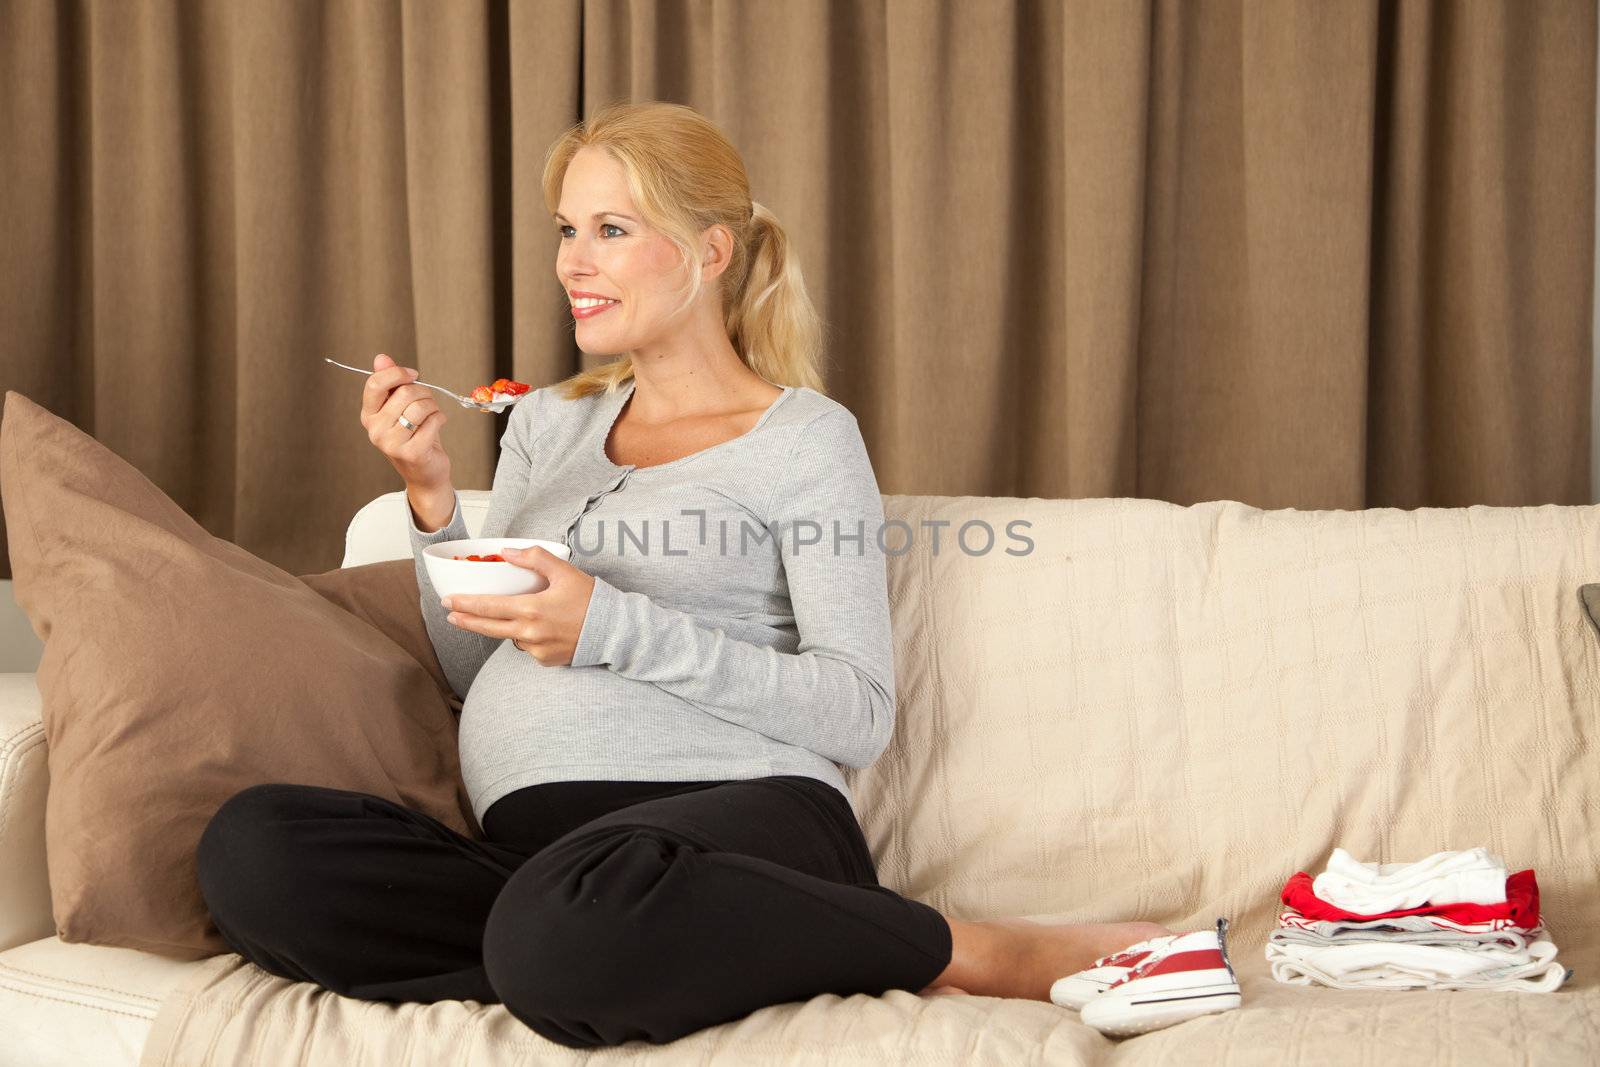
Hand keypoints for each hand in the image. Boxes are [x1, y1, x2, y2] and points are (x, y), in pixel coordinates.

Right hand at [361, 353, 450, 488]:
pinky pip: (433, 422)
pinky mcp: (411, 453)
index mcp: (369, 415)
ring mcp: (391, 443)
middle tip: (428, 402)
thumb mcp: (400, 407)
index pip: (375, 384)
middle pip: (404, 393)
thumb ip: (390, 382)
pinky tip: (437, 425)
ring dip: (433, 406)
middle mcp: (375, 430)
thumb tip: (381, 358)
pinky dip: (440, 419)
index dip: (397, 373)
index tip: (413, 374)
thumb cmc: (414, 435)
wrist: (425, 472)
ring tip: (432, 415)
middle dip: (424, 392)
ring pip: (420, 407)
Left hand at [440, 546, 595, 665]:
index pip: (488, 607)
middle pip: (488, 628)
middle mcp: (530, 633)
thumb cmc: (591, 599)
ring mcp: (537, 650)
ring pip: (510, 636)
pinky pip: (528, 647)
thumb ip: (534, 558)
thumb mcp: (564, 572)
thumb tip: (506, 552)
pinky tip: (543, 628)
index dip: (465, 604)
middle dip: (466, 621)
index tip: (448, 601)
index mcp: (532, 609)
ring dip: (505, 626)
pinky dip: (529, 636)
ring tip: (514, 615)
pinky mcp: (545, 661)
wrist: (614, 630)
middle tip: (450, 616)